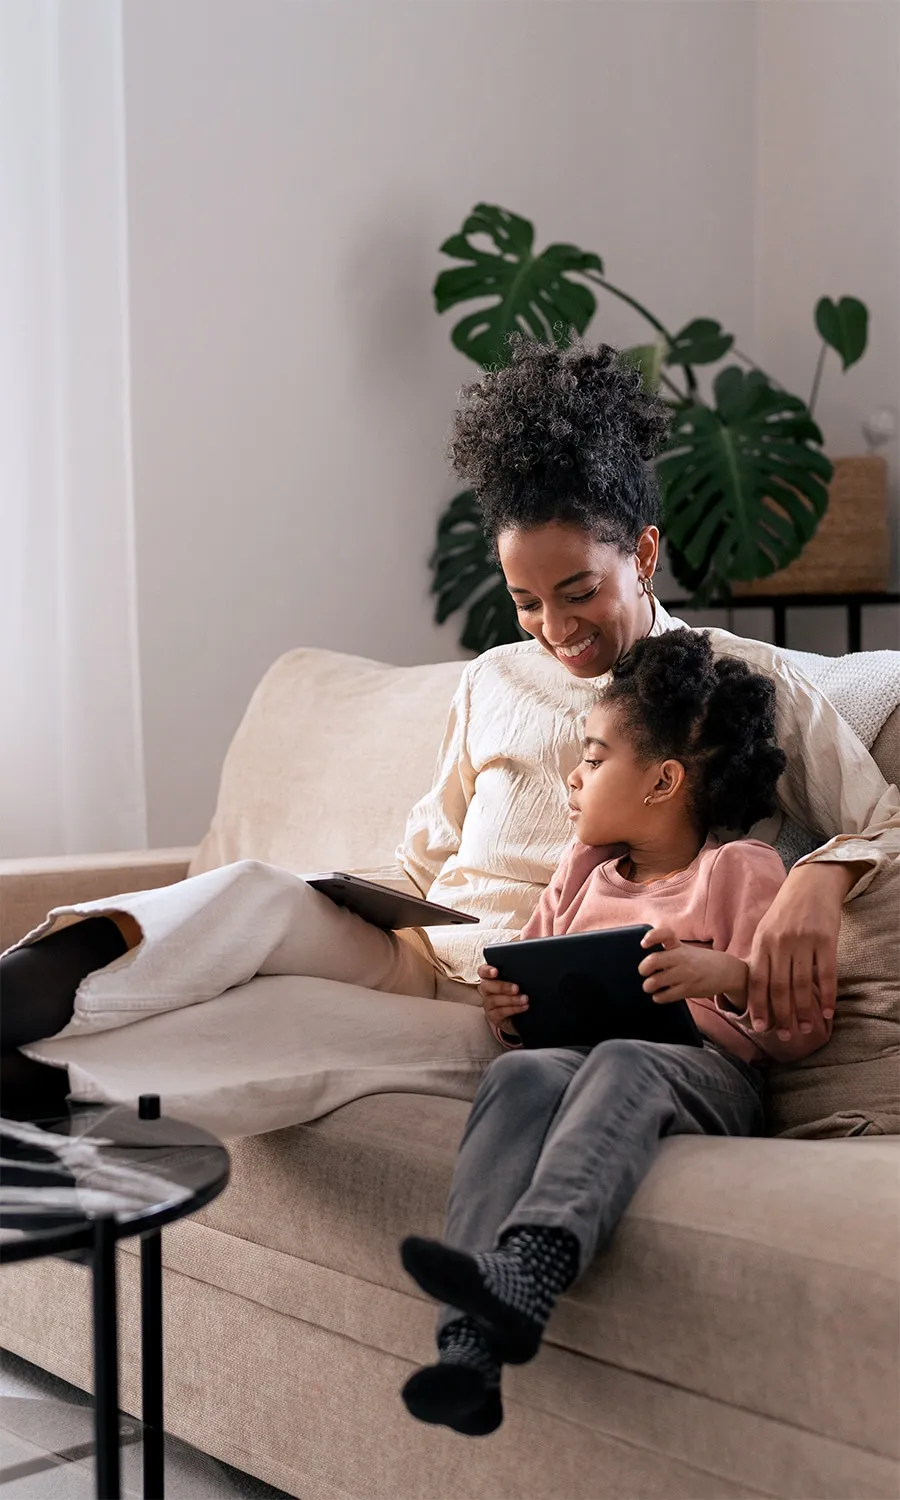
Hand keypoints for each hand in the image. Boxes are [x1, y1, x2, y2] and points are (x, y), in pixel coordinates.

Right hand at [477, 963, 527, 1035]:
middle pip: (486, 986)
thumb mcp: (516, 984)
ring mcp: (488, 1004)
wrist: (519, 1016)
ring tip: (524, 999)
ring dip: (511, 999)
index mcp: (491, 979)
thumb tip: (527, 972)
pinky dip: (513, 1009)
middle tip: (516, 988)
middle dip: (502, 987)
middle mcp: (487, 991)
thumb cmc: (517, 994)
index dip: (486, 971)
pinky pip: (501, 1012)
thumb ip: (515, 977)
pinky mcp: (493, 1016)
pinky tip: (524, 1007)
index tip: (495, 972)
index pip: (482, 972)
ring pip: (494, 1000)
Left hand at [639, 927, 747, 1005]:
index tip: (643, 944)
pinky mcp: (689, 989)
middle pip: (654, 961)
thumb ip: (667, 950)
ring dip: (648, 986)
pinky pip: (666, 995)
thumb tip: (644, 961)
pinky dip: (658, 997)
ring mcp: (685, 974)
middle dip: (643, 969)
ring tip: (649, 986)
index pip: (665, 934)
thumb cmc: (699, 960)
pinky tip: (659, 996)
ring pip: (656, 981)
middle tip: (643, 972)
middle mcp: (681, 957)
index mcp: (678, 945)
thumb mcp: (684, 949)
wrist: (726, 971)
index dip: (652, 937)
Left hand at [746, 863, 854, 1041]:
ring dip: (804, 1011)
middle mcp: (780, 943)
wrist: (811, 884)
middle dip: (781, 1015)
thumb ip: (761, 957)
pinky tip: (827, 1012)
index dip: (758, 1005)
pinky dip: (826, 995)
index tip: (760, 1027)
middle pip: (779, 987)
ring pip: (802, 984)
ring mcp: (803, 941)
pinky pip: (826, 974)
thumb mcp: (765, 930)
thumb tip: (754, 988)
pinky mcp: (825, 940)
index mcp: (762, 942)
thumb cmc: (786, 912)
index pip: (757, 980)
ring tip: (806, 1029)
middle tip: (785, 1036)